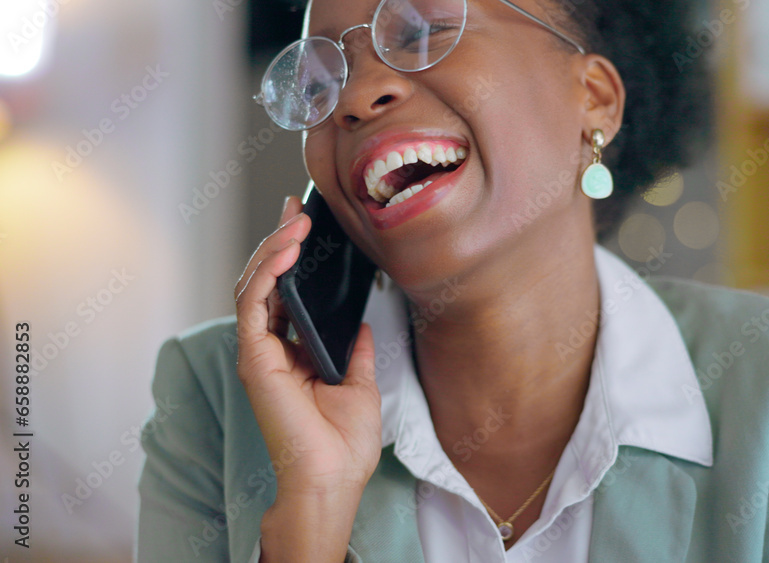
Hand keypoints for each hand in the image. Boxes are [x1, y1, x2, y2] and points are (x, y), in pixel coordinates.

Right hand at [233, 196, 382, 497]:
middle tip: (296, 207)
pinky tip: (288, 248)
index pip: (284, 292)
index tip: (304, 222)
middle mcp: (270, 348)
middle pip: (265, 281)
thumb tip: (364, 322)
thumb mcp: (360, 382)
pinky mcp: (254, 356)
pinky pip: (253, 301)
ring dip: (274, 247)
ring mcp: (258, 351)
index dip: (291, 255)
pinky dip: (267, 270)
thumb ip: (356, 349)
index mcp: (291, 352)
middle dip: (279, 239)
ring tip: (297, 220)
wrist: (334, 476)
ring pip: (253, 284)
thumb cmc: (344, 442)